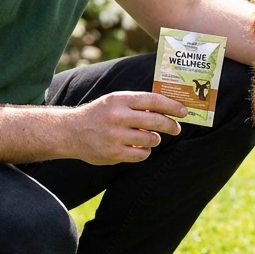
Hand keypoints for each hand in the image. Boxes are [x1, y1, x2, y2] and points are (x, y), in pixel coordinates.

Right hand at [69, 91, 186, 164]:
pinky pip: (141, 154)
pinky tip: (139, 148)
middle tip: (176, 128)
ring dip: (154, 139)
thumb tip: (167, 109)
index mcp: (119, 99)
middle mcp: (117, 116)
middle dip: (170, 125)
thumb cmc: (98, 114)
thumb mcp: (114, 101)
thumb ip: (137, 104)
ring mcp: (115, 136)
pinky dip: (144, 152)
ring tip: (150, 138)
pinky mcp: (113, 153)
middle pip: (155, 121)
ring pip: (151, 140)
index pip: (153, 100)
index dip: (171, 106)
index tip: (183, 111)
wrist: (71, 132)